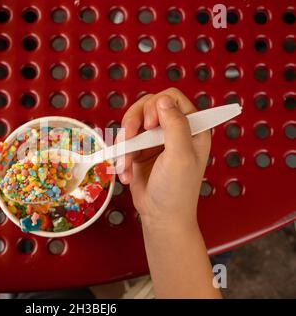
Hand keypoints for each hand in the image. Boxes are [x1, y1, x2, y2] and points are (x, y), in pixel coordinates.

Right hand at [117, 88, 210, 227]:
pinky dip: (122, 157)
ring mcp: (155, 139)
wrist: (160, 216)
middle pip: (148, 105)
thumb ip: (175, 126)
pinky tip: (127, 174)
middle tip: (129, 138)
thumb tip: (163, 100)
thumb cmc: (177, 190)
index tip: (151, 124)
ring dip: (125, 143)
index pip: (173, 98)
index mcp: (193, 128)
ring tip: (126, 164)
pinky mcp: (140, 150)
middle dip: (134, 122)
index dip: (157, 106)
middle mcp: (174, 130)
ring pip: (132, 122)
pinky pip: (124, 141)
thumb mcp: (180, 156)